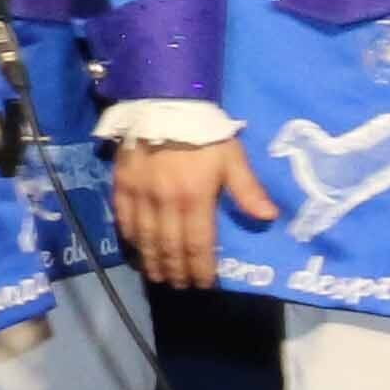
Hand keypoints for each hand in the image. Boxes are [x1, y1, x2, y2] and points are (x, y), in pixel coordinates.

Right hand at [113, 135, 274, 288]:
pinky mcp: (121, 186)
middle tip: (181, 286)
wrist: (163, 103)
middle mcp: (165, 202)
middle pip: (170, 247)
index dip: (201, 268)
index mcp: (195, 197)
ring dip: (152, 262)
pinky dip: (130, 240)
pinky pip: (124, 220)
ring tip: (159, 277)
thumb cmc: (203, 132)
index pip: (198, 244)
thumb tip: (268, 217)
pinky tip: (136, 251)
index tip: (204, 284)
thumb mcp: (232, 156)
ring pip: (145, 239)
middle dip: (177, 271)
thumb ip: (247, 189)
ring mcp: (140, 195)